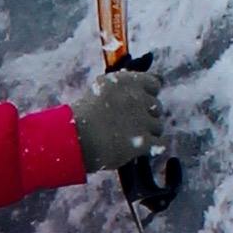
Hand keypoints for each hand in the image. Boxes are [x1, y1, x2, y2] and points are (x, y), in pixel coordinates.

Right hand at [69, 59, 168, 177]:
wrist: (73, 140)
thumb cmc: (81, 115)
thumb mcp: (101, 89)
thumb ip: (124, 86)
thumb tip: (151, 83)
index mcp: (128, 82)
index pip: (154, 84)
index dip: (147, 95)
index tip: (136, 104)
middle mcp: (139, 98)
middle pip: (156, 107)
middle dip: (145, 115)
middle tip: (127, 125)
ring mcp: (142, 120)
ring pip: (157, 126)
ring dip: (147, 133)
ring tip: (127, 139)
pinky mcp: (143, 142)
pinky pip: (159, 145)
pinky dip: (152, 148)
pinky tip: (140, 150)